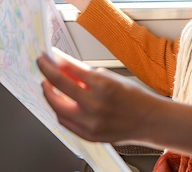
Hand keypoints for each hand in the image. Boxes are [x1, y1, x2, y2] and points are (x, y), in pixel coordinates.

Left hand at [37, 48, 165, 146]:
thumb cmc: (134, 97)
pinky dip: (59, 110)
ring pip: (57, 107)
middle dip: (46, 72)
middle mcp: (95, 105)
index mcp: (103, 85)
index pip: (69, 68)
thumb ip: (86, 74)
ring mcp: (91, 123)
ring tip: (48, 85)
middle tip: (42, 64)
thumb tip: (64, 68)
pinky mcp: (89, 135)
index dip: (55, 60)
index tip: (48, 55)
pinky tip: (59, 102)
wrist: (149, 121)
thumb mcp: (111, 78)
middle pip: (58, 86)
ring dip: (49, 94)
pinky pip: (65, 122)